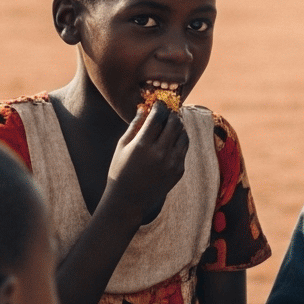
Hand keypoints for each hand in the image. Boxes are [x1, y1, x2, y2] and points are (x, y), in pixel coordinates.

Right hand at [105, 101, 188, 227]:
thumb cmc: (120, 169)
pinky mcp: (179, 171)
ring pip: (183, 135)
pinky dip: (179, 142)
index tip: (159, 103)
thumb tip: (145, 107)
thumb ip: (135, 125)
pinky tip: (171, 141)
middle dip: (171, 115)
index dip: (160, 107)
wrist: (128, 200)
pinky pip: (183, 149)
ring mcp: (172, 163)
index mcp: (143, 145)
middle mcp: (160, 153)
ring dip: (178, 127)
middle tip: (168, 113)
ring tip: (171, 125)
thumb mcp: (122, 145)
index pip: (158, 116)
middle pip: (174, 123)